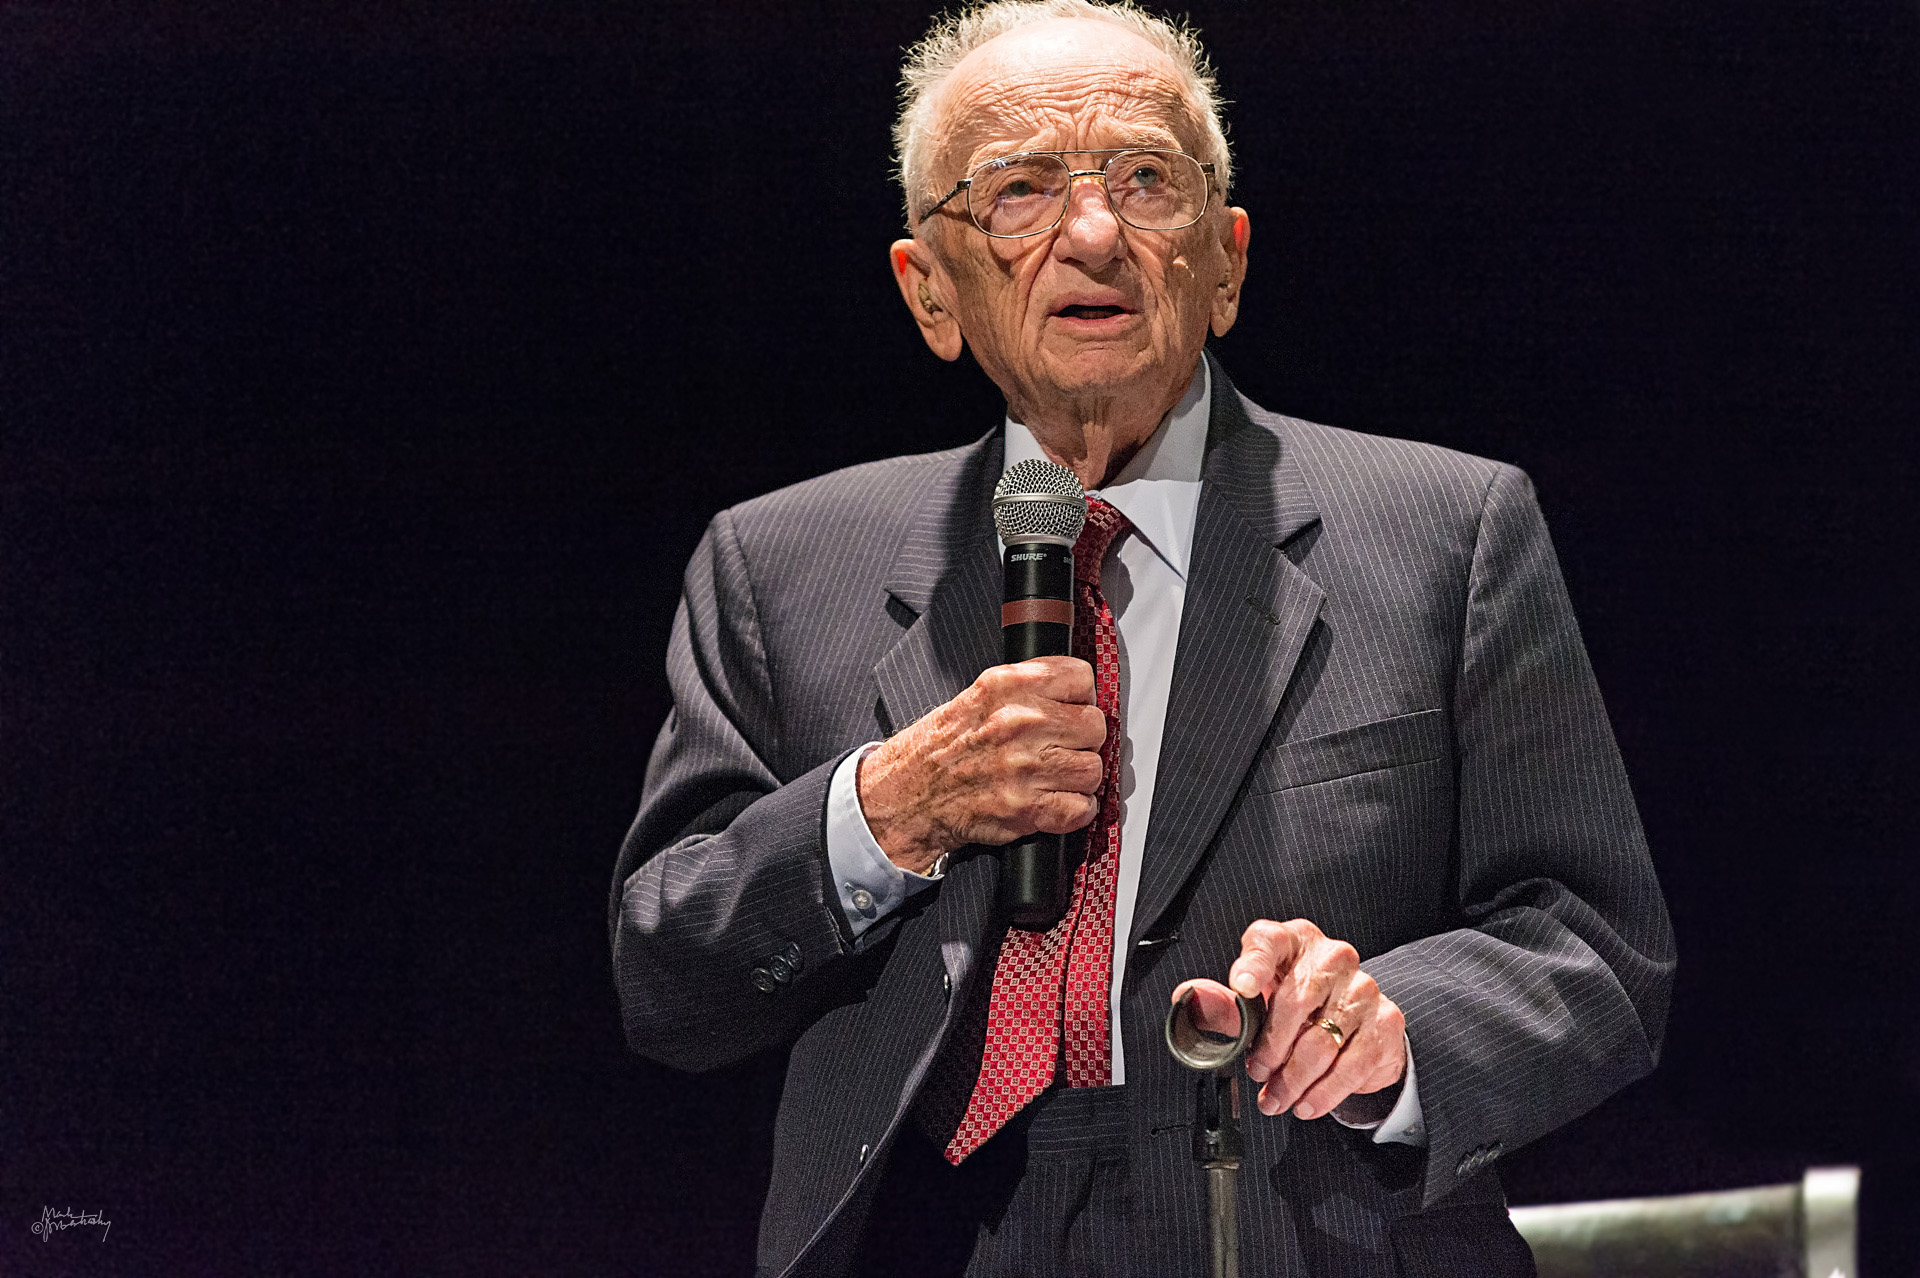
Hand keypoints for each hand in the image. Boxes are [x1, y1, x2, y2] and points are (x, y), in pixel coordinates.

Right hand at [856, 656, 1107, 874]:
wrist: (910, 794)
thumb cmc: (944, 746)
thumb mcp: (979, 693)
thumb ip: (1027, 686)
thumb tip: (1078, 692)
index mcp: (1007, 686)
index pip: (1080, 677)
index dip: (1079, 696)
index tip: (1070, 708)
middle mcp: (1018, 722)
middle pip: (1094, 725)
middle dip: (1082, 739)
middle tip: (1062, 747)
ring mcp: (1023, 767)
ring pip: (1092, 769)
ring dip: (1079, 777)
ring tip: (1056, 776)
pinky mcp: (1026, 808)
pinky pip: (1082, 808)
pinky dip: (1075, 810)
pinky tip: (1056, 802)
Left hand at [1172, 918, 1405, 1120]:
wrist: (1352, 1024)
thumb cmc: (1294, 1005)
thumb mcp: (1255, 1002)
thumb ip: (1222, 1003)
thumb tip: (1187, 998)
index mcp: (1292, 942)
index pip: (1270, 941)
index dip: (1254, 963)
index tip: (1241, 988)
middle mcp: (1332, 957)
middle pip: (1296, 1001)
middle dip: (1271, 1047)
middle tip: (1257, 1073)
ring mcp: (1363, 988)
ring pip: (1322, 1041)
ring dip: (1294, 1079)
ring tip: (1277, 1098)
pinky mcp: (1386, 1022)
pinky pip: (1352, 1064)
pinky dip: (1325, 1092)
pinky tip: (1308, 1103)